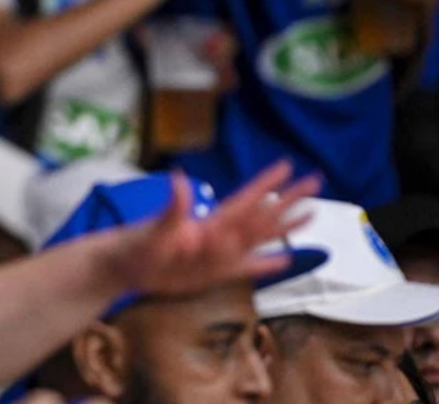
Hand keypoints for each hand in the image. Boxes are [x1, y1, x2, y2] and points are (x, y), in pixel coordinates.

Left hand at [118, 161, 319, 297]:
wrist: (124, 266)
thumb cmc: (136, 246)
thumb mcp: (156, 229)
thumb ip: (174, 208)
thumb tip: (180, 177)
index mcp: (211, 222)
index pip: (247, 199)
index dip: (267, 183)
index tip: (289, 165)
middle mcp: (221, 234)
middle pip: (263, 215)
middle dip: (288, 199)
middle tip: (315, 181)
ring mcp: (219, 254)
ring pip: (260, 238)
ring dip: (284, 227)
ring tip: (310, 215)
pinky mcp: (214, 273)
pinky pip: (247, 268)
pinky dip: (266, 264)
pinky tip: (284, 260)